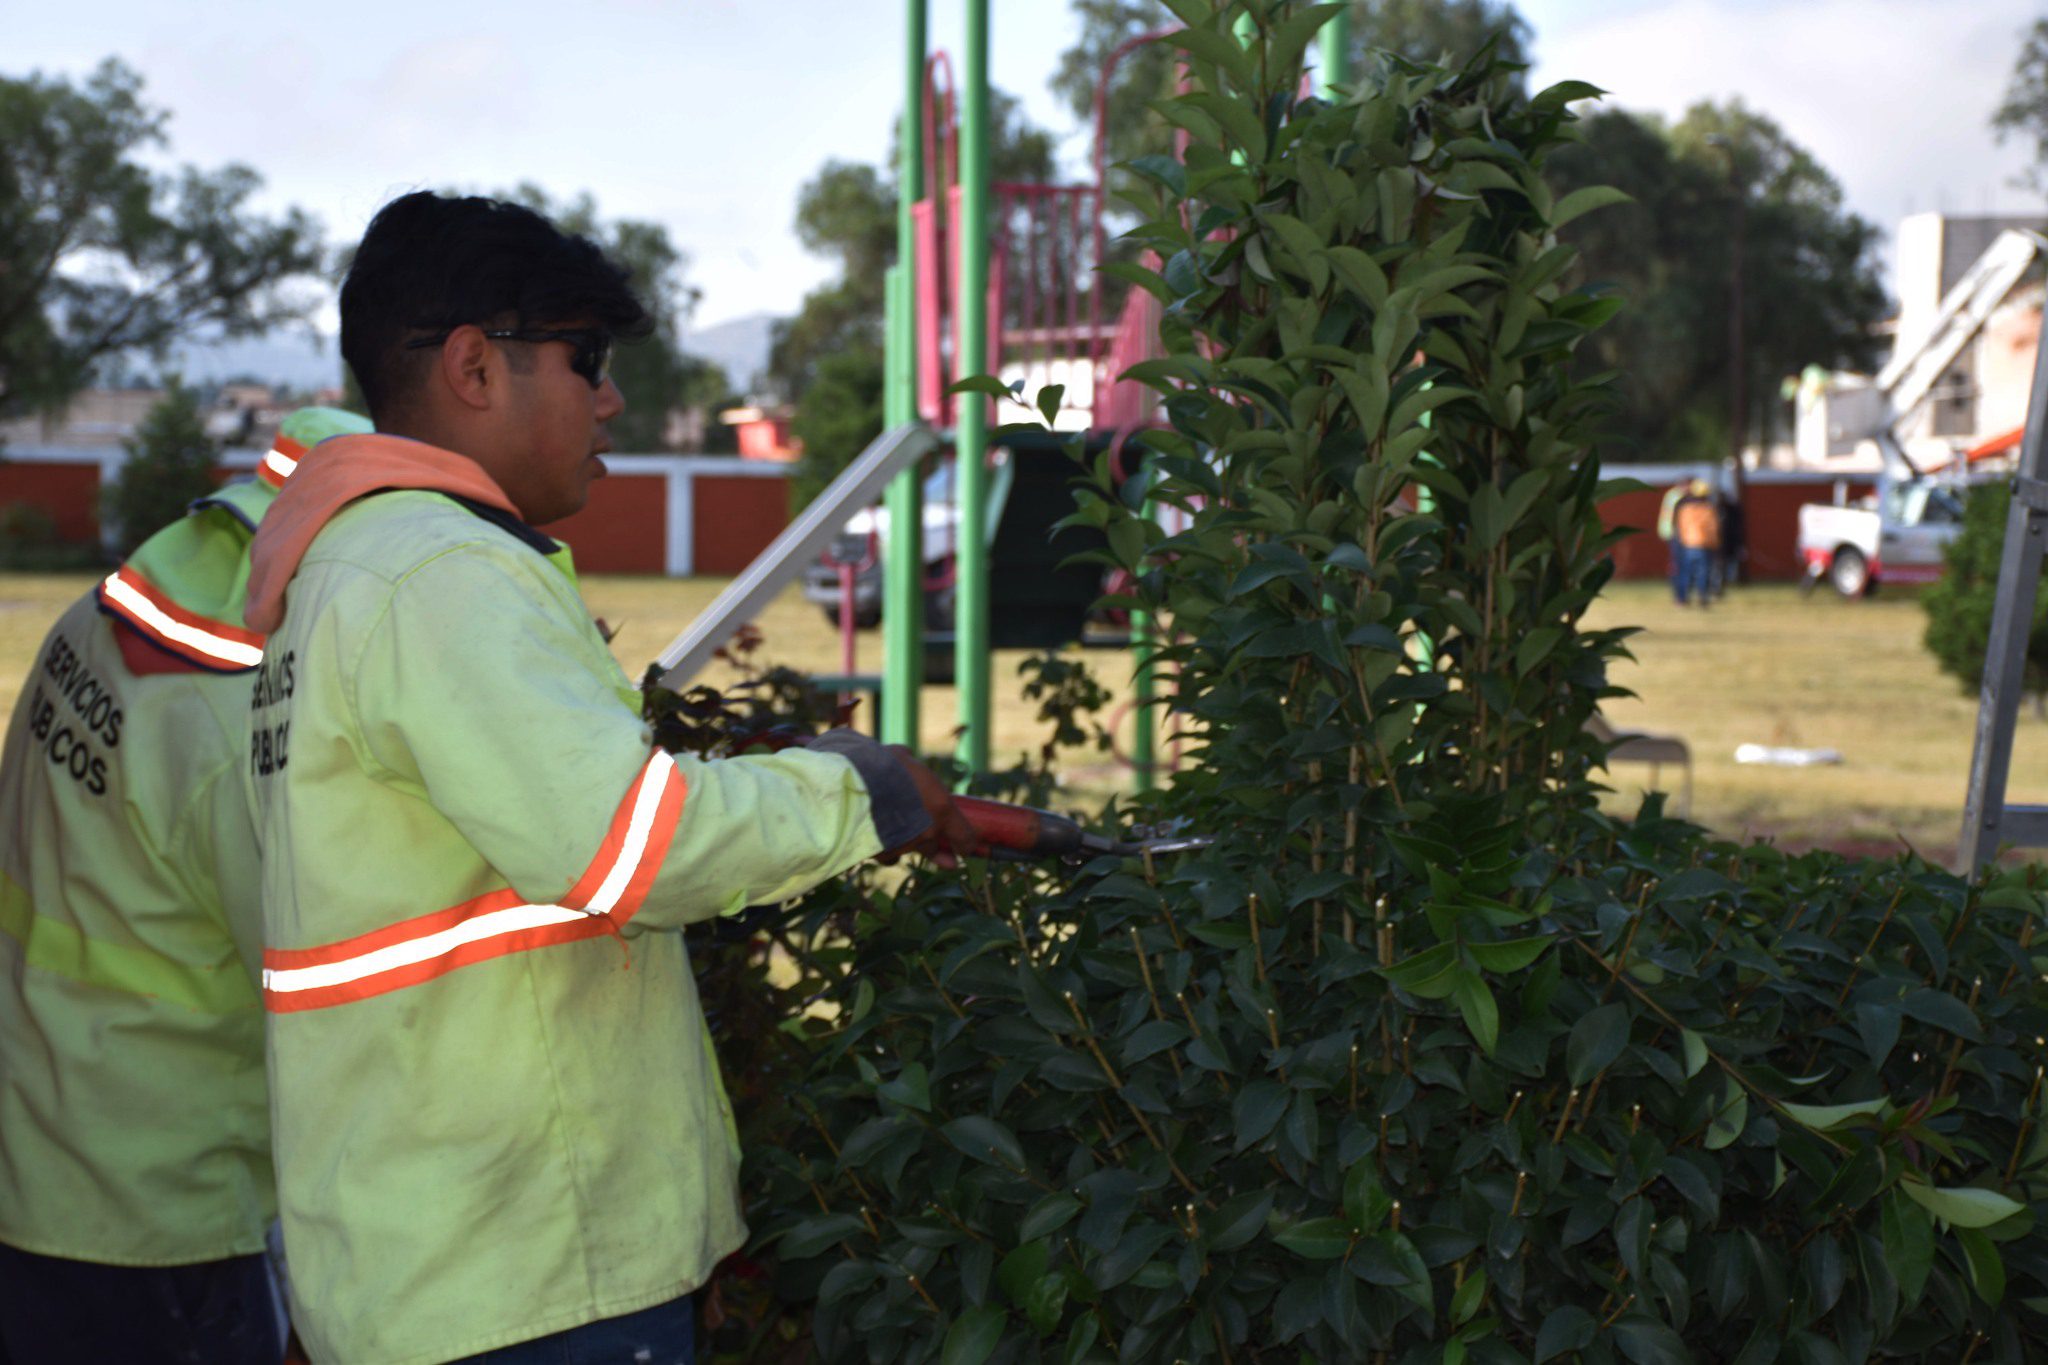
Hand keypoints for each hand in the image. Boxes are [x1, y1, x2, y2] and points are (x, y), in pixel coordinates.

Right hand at [880, 745, 984, 866]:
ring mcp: (904, 845)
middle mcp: (927, 832)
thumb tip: (906, 756)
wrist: (852, 785)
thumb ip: (911, 766)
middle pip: (936, 851)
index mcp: (941, 809)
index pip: (965, 839)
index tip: (965, 846)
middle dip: (937, 851)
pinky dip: (886, 850)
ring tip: (893, 828)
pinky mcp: (882, 853)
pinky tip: (879, 841)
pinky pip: (889, 857)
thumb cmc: (881, 764)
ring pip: (910, 850)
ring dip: (907, 843)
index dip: (967, 845)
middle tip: (938, 849)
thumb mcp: (903, 758)